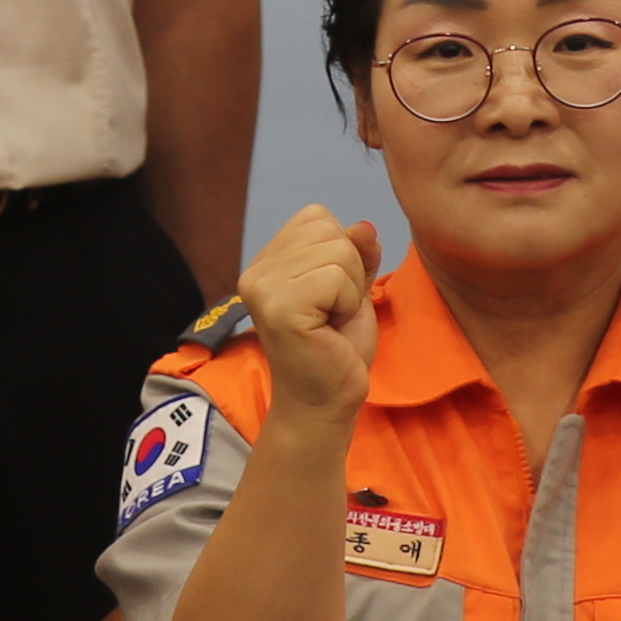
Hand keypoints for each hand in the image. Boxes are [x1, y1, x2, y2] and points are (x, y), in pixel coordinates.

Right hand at [237, 202, 381, 428]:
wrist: (325, 404)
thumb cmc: (337, 349)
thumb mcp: (353, 289)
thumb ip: (356, 254)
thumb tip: (364, 226)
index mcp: (267, 261)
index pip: (316, 217)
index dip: (342, 253)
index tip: (332, 296)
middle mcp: (256, 270)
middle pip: (329, 230)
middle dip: (350, 271)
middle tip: (333, 313)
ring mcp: (262, 288)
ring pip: (338, 251)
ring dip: (350, 289)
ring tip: (331, 321)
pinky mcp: (278, 307)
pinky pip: (336, 277)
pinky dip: (347, 303)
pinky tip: (329, 329)